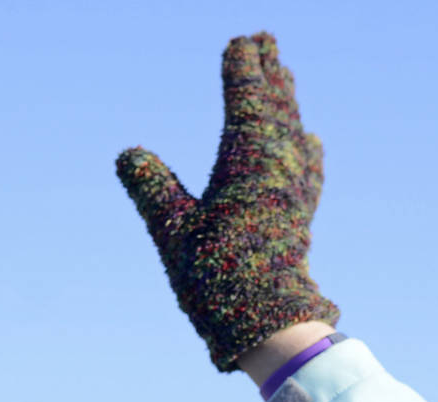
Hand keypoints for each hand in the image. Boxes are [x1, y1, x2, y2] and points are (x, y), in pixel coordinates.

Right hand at [116, 32, 340, 370]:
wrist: (269, 322)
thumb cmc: (218, 275)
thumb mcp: (172, 231)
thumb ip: (152, 188)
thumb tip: (129, 154)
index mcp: (247, 160)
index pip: (247, 100)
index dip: (242, 69)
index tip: (241, 42)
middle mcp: (277, 168)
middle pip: (276, 107)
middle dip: (269, 74)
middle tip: (266, 41)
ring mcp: (293, 192)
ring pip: (293, 132)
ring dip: (287, 102)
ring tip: (284, 77)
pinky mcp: (300, 217)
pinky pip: (305, 168)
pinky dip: (302, 146)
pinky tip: (308, 142)